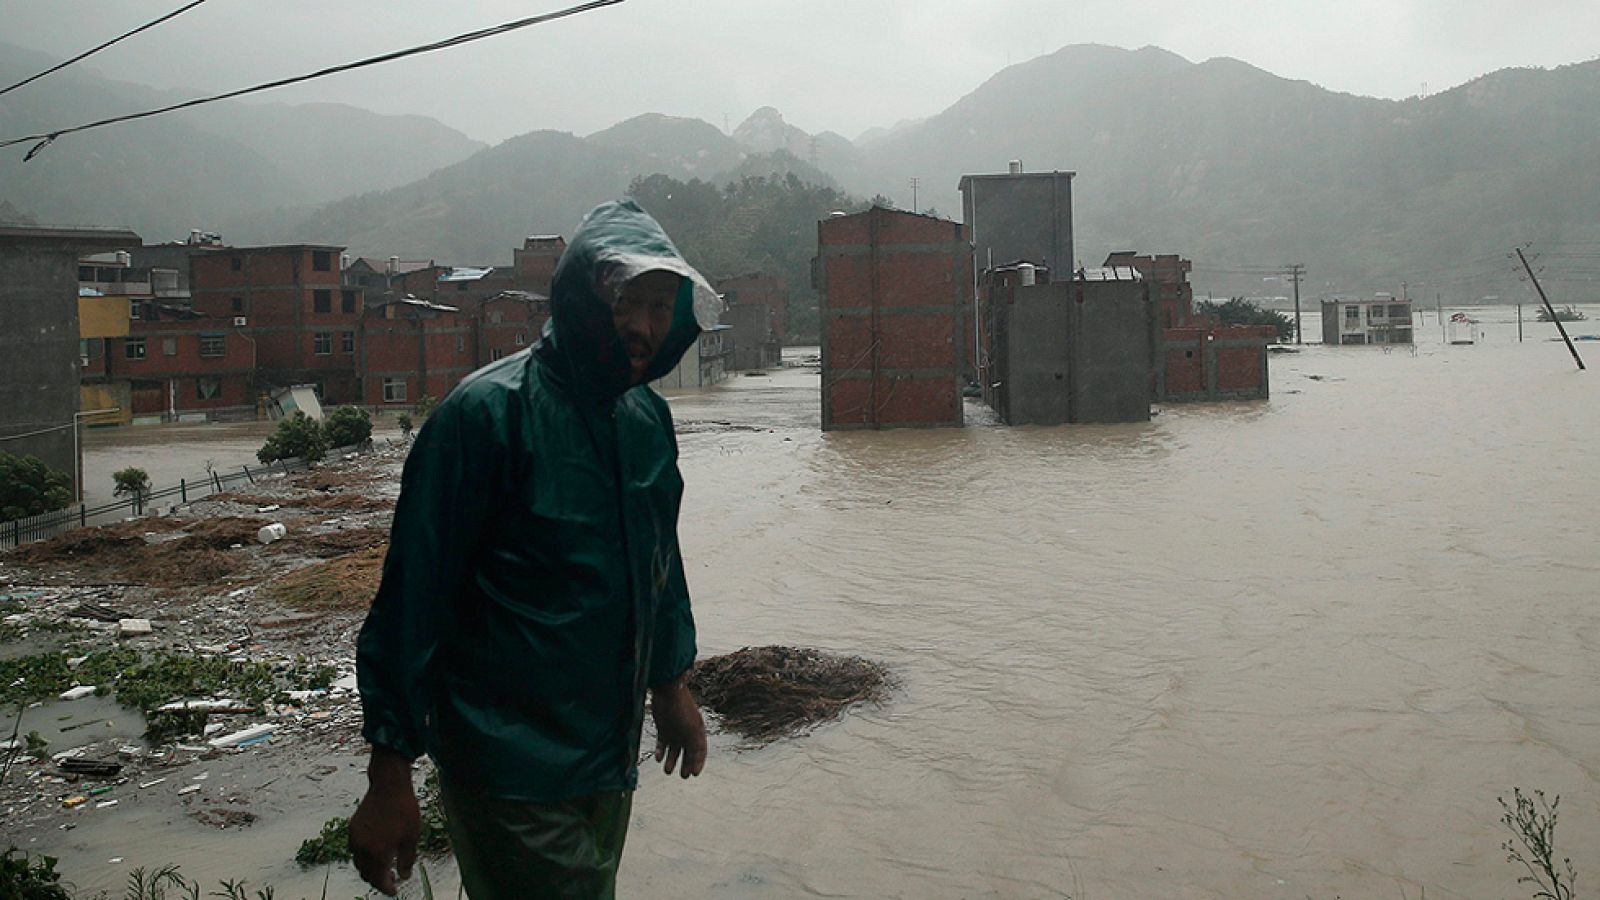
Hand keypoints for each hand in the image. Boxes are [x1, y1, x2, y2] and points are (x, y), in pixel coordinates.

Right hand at [349, 748, 420, 896]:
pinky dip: (364, 857)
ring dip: (370, 869)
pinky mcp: (352, 828)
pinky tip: (376, 852)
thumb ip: (407, 860)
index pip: (378, 879)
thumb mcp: (411, 837)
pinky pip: (355, 850)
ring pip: (358, 863)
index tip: (394, 892)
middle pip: (366, 873)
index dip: (386, 888)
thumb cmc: (404, 810)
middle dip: (377, 880)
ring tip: (384, 868)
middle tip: (390, 881)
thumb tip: (403, 877)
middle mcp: (362, 847)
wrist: (389, 785)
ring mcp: (355, 837)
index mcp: (377, 852)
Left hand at [651, 677, 706, 777]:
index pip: (700, 751)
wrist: (667, 691)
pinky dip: (661, 752)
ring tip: (667, 770)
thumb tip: (696, 768)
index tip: (694, 774)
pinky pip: (663, 744)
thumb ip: (695, 748)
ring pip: (674, 750)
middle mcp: (687, 733)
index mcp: (697, 732)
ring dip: (671, 761)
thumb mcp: (692, 731)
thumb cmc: (682, 709)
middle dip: (686, 765)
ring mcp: (675, 731)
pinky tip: (658, 758)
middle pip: (687, 753)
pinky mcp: (663, 728)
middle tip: (683, 775)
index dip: (698, 763)